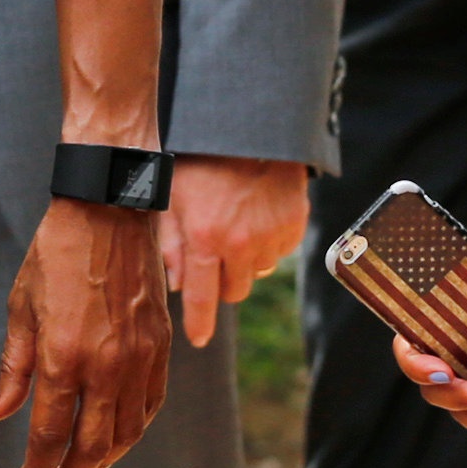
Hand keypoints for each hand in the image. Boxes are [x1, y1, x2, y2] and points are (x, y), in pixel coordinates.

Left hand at [0, 196, 172, 467]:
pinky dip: (133, 432)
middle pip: (90, 446)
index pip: (48, 435)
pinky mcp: (161, 348)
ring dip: (102, 463)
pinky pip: (150, 406)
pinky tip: (117, 440)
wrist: (109, 212)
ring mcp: (138, 359)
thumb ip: (14, 368)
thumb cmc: (55, 255)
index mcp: (62, 357)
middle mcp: (105, 366)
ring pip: (124, 434)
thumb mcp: (21, 308)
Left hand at [159, 156, 308, 347]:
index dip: (199, 322)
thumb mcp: (173, 196)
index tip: (199, 339)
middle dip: (221, 280)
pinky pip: (278, 252)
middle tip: (212, 252)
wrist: (249, 128)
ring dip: (245, 260)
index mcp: (205, 237)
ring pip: (257, 272)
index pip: (202, 296)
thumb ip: (172, 243)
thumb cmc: (202, 159)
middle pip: (233, 290)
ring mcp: (271, 236)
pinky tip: (255, 215)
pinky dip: (267, 243)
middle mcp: (241, 243)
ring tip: (235, 223)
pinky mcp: (294, 226)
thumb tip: (177, 284)